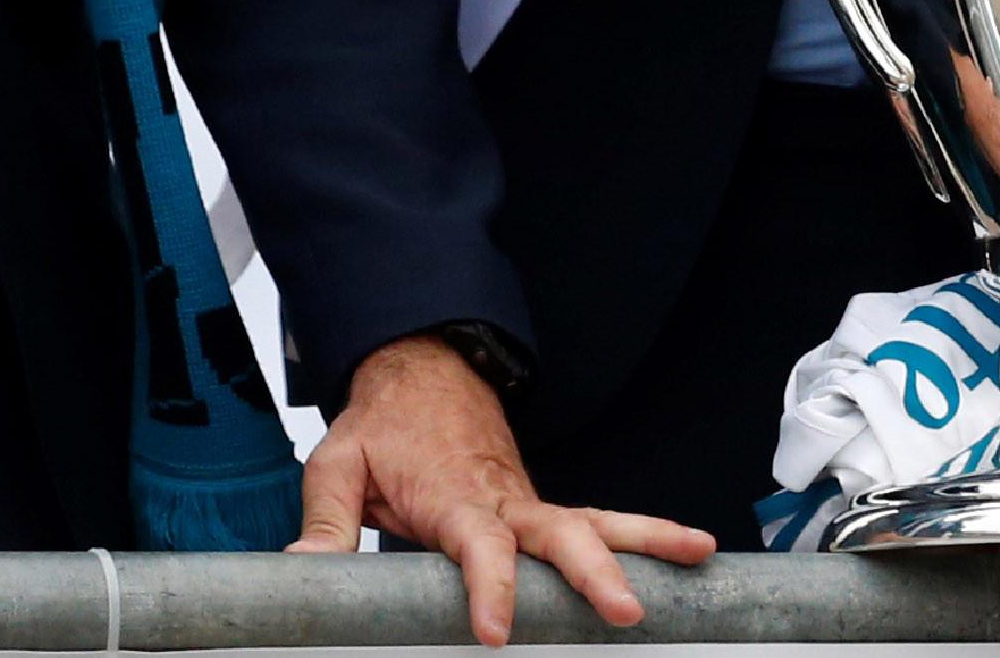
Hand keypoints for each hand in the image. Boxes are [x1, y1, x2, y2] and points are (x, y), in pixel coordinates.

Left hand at [294, 332, 712, 645]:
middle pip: (557, 534)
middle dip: (592, 571)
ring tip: (699, 554)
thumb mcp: (337, 463)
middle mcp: (501, 499)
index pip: (477, 546)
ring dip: (647, 539)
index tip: (495, 631)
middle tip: (624, 608)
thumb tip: (299, 575)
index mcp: (452, 495)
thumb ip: (325, 523)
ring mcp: (527, 502)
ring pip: (594, 521)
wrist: (422, 368)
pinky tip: (688, 556)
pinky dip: (643, 536)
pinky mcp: (539, 509)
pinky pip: (595, 524)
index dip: (488, 587)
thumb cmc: (382, 422)